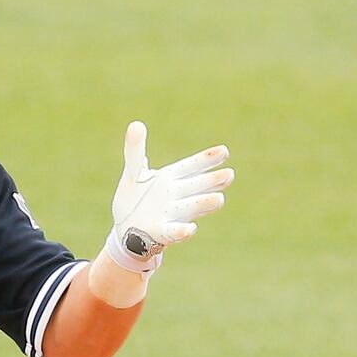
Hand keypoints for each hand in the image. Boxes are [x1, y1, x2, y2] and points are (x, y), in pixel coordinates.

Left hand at [109, 122, 232, 265]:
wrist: (127, 230)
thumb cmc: (137, 199)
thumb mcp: (134, 173)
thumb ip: (135, 150)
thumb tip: (135, 124)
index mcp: (172, 178)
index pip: (192, 166)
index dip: (206, 160)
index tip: (224, 151)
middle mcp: (177, 195)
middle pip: (197, 186)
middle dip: (211, 181)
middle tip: (229, 175)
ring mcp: (172, 214)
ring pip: (191, 207)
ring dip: (204, 203)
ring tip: (219, 200)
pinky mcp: (162, 232)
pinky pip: (174, 231)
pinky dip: (183, 231)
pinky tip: (191, 229)